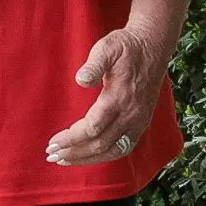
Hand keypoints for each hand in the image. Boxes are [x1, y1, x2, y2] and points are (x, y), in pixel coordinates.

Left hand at [46, 27, 165, 166]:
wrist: (153, 46)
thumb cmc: (126, 47)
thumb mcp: (108, 47)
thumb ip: (94, 64)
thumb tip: (81, 80)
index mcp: (120, 97)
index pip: (93, 128)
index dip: (71, 138)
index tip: (53, 142)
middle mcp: (131, 113)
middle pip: (100, 144)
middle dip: (74, 152)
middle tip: (52, 154)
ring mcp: (139, 120)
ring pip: (112, 151)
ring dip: (87, 159)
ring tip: (66, 159)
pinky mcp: (142, 122)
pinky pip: (123, 147)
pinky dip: (105, 156)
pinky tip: (90, 156)